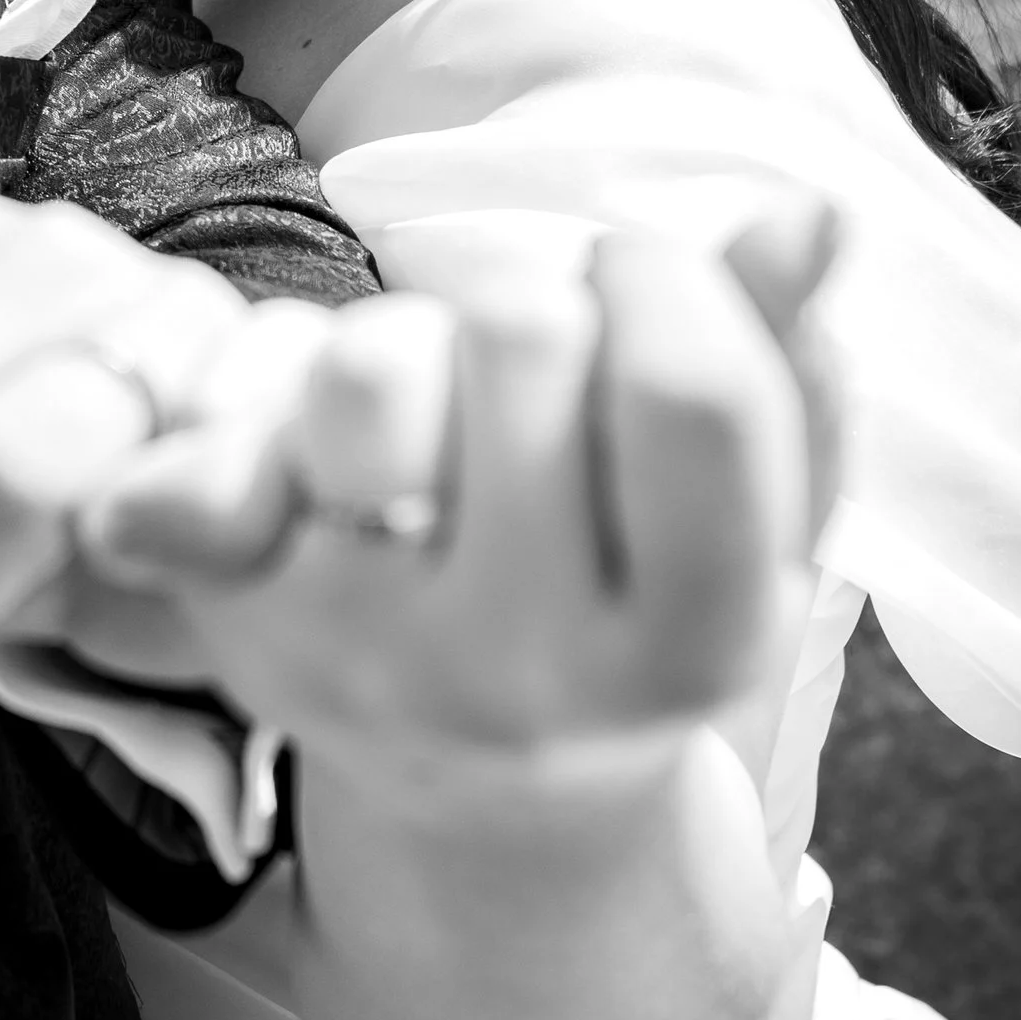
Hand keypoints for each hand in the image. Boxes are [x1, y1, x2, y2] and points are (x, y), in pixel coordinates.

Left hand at [57, 201, 840, 767]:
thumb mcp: (752, 521)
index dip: (664, 282)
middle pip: (521, 334)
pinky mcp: (236, 622)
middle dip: (531, 299)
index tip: (639, 288)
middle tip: (530, 360)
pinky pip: (213, 447)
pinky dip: (240, 413)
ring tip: (430, 398)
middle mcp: (522, 672)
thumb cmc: (636, 609)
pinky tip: (289, 449)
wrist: (490, 805)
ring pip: (366, 368)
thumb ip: (787, 363)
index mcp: (688, 648)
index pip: (686, 394)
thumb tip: (807, 214)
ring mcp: (365, 651)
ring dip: (400, 339)